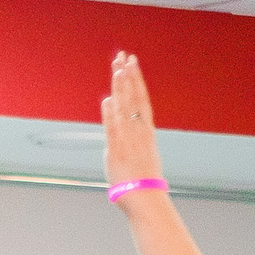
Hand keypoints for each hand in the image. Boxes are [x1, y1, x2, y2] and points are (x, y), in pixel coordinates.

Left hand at [103, 51, 165, 193]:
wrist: (146, 198)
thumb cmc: (141, 179)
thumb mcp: (138, 151)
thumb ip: (125, 130)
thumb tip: (112, 110)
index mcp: (146, 131)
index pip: (141, 98)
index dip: (136, 80)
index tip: (131, 63)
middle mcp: (139, 132)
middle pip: (134, 98)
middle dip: (128, 76)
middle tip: (124, 56)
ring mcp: (130, 140)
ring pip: (126, 109)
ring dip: (122, 88)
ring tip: (118, 68)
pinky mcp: (118, 152)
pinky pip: (115, 130)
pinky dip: (112, 115)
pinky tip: (108, 100)